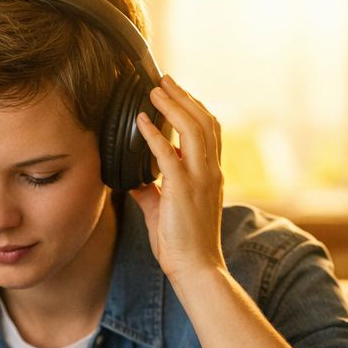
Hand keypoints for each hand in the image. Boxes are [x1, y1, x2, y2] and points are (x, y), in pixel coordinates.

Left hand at [128, 76, 226, 284]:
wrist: (195, 268)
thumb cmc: (182, 244)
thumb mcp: (165, 211)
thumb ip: (153, 192)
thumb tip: (136, 179)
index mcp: (210, 174)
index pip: (209, 130)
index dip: (194, 107)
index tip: (176, 93)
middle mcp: (209, 171)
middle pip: (203, 121)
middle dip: (183, 97)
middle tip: (163, 80)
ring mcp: (199, 179)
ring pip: (192, 129)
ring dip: (172, 106)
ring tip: (155, 90)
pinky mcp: (183, 189)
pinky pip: (168, 153)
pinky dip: (154, 134)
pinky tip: (141, 120)